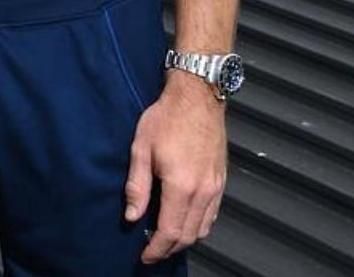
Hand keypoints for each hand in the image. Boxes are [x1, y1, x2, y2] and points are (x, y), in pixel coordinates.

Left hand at [124, 74, 227, 262]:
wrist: (197, 97)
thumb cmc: (166, 118)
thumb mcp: (140, 148)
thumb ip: (137, 186)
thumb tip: (132, 216)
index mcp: (181, 185)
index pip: (170, 231)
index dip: (156, 249)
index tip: (145, 256)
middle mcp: (203, 191)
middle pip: (188, 235)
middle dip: (169, 249)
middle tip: (152, 251)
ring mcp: (215, 186)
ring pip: (203, 228)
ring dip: (184, 239)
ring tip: (164, 238)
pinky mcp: (221, 181)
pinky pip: (212, 214)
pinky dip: (198, 225)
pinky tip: (183, 220)